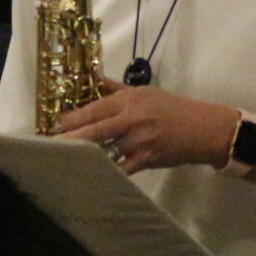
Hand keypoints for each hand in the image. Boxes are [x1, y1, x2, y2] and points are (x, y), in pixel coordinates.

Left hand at [56, 84, 237, 174]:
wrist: (203, 129)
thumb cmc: (172, 108)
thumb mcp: (144, 93)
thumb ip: (115, 89)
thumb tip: (92, 80)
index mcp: (130, 100)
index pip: (94, 109)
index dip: (72, 119)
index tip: (56, 125)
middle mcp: (132, 119)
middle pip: (93, 131)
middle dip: (70, 140)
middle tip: (52, 145)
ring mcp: (139, 141)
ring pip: (104, 152)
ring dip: (86, 157)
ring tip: (66, 160)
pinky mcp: (146, 160)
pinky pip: (120, 169)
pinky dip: (106, 172)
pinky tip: (92, 175)